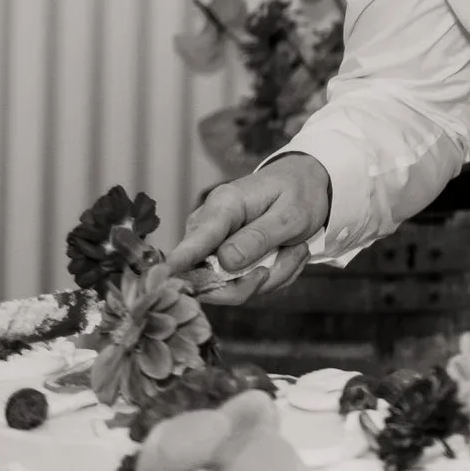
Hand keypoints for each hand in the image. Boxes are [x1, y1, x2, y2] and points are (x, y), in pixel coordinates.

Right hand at [162, 154, 332, 305]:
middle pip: (211, 276)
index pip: (195, 240)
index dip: (180, 261)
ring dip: (273, 275)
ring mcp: (214, 246)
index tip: (163, 275)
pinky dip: (274, 275)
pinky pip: (243, 284)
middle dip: (257, 279)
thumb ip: (260, 236)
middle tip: (297, 254)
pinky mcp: (224, 261)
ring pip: (231, 286)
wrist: (306, 184)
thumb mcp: (292, 214)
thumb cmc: (299, 193)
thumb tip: (225, 262)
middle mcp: (209, 227)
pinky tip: (290, 252)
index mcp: (223, 206)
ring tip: (298, 248)